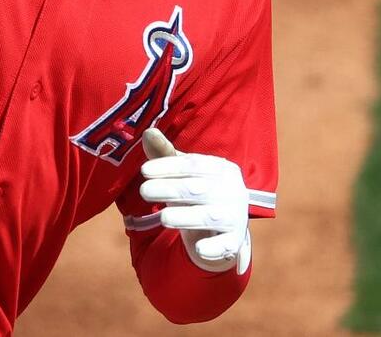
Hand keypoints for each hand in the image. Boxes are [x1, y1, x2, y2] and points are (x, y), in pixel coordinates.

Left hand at [140, 127, 250, 273]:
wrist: (217, 230)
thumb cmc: (195, 193)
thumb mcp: (180, 173)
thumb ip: (164, 153)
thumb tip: (148, 131)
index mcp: (222, 168)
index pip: (193, 164)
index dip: (168, 166)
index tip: (144, 171)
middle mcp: (234, 189)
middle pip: (198, 188)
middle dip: (170, 189)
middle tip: (144, 191)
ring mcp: (237, 216)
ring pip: (209, 216)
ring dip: (186, 216)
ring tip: (163, 217)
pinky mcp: (235, 241)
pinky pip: (225, 245)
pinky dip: (214, 247)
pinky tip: (200, 248)